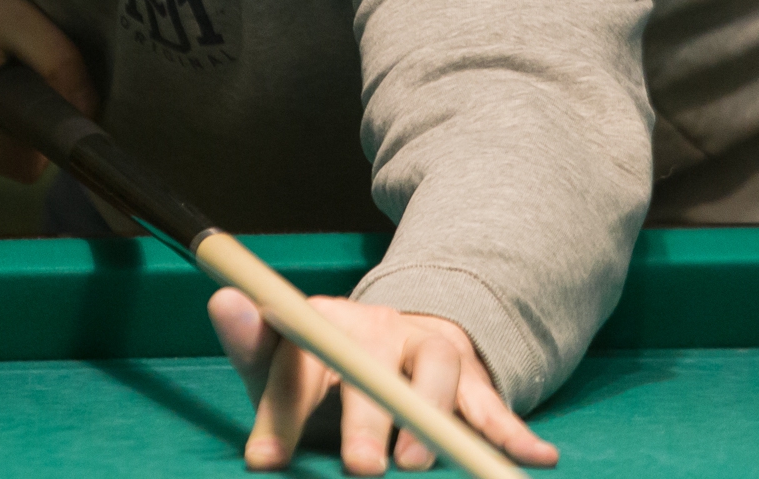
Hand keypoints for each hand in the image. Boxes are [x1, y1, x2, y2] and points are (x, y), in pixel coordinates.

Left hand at [208, 288, 558, 474]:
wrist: (394, 338)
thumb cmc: (324, 370)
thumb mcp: (280, 363)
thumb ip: (251, 343)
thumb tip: (221, 297)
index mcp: (325, 327)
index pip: (299, 363)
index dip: (282, 413)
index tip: (262, 460)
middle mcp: (380, 332)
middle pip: (374, 369)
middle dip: (369, 419)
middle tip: (361, 469)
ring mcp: (429, 350)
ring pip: (442, 374)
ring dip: (432, 419)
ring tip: (417, 465)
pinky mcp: (470, 376)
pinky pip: (495, 402)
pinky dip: (515, 432)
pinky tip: (536, 460)